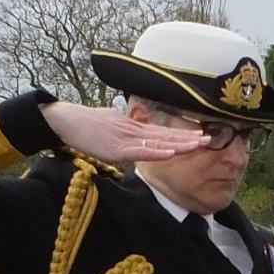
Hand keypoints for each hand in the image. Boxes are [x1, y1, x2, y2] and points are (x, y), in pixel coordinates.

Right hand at [41, 103, 208, 162]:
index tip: (199, 135)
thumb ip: (123, 133)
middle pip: (166, 135)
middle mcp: (133, 132)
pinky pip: (141, 151)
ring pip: (159, 142)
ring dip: (180, 144)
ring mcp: (126, 139)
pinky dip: (158, 152)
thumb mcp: (109, 128)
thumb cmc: (83, 124)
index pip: (162, 132)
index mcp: (133, 128)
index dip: (180, 134)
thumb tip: (132, 138)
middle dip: (188, 138)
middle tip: (210, 139)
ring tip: (199, 145)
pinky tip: (172, 152)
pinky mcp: (117, 148)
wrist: (63, 120)